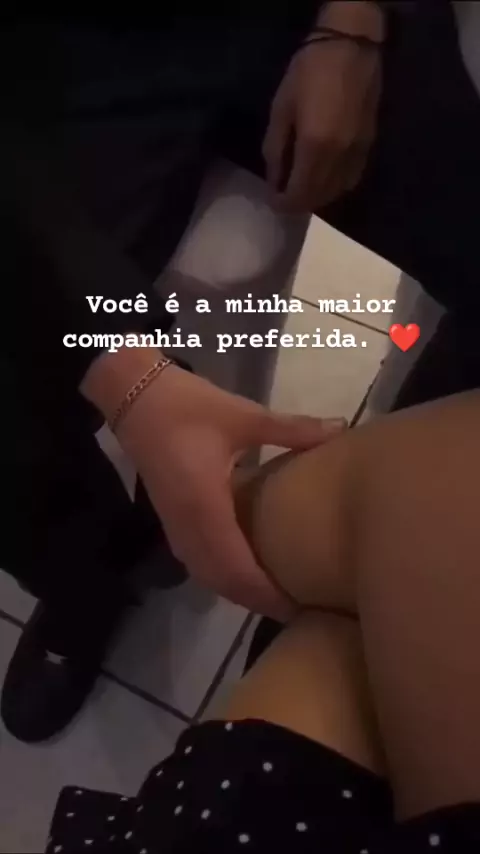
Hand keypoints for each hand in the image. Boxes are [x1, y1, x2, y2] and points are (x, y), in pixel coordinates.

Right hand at [94, 358, 345, 619]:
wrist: (134, 396)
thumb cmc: (187, 406)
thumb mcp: (242, 415)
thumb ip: (292, 429)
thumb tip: (341, 429)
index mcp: (205, 507)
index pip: (237, 568)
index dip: (266, 592)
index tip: (300, 605)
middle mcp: (187, 527)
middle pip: (222, 582)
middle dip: (257, 600)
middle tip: (299, 608)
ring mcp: (175, 526)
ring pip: (207, 575)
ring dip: (239, 590)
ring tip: (276, 596)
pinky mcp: (172, 519)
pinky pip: (198, 562)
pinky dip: (223, 575)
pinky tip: (245, 569)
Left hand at [263, 2, 383, 211]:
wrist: (351, 46)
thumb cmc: (309, 72)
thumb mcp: (281, 109)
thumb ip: (275, 150)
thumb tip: (275, 181)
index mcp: (315, 148)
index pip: (299, 194)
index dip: (283, 203)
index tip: (273, 200)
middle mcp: (339, 158)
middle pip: (318, 198)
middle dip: (299, 202)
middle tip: (285, 195)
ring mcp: (357, 154)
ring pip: (337, 192)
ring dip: (318, 196)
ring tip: (303, 186)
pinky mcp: (369, 146)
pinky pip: (351, 179)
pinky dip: (336, 186)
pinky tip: (325, 177)